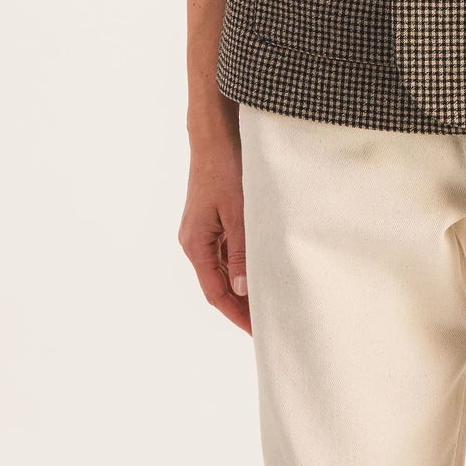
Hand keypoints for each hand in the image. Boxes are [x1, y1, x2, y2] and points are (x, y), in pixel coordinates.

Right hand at [178, 101, 251, 333]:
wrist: (215, 134)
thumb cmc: (225, 168)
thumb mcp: (238, 212)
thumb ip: (241, 251)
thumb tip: (245, 290)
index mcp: (196, 244)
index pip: (216, 292)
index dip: (237, 314)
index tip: (257, 331)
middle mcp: (196, 241)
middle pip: (219, 283)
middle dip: (241, 304)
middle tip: (268, 321)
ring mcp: (204, 229)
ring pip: (224, 267)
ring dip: (243, 283)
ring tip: (269, 299)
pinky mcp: (213, 217)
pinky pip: (227, 249)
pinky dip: (243, 262)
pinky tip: (262, 266)